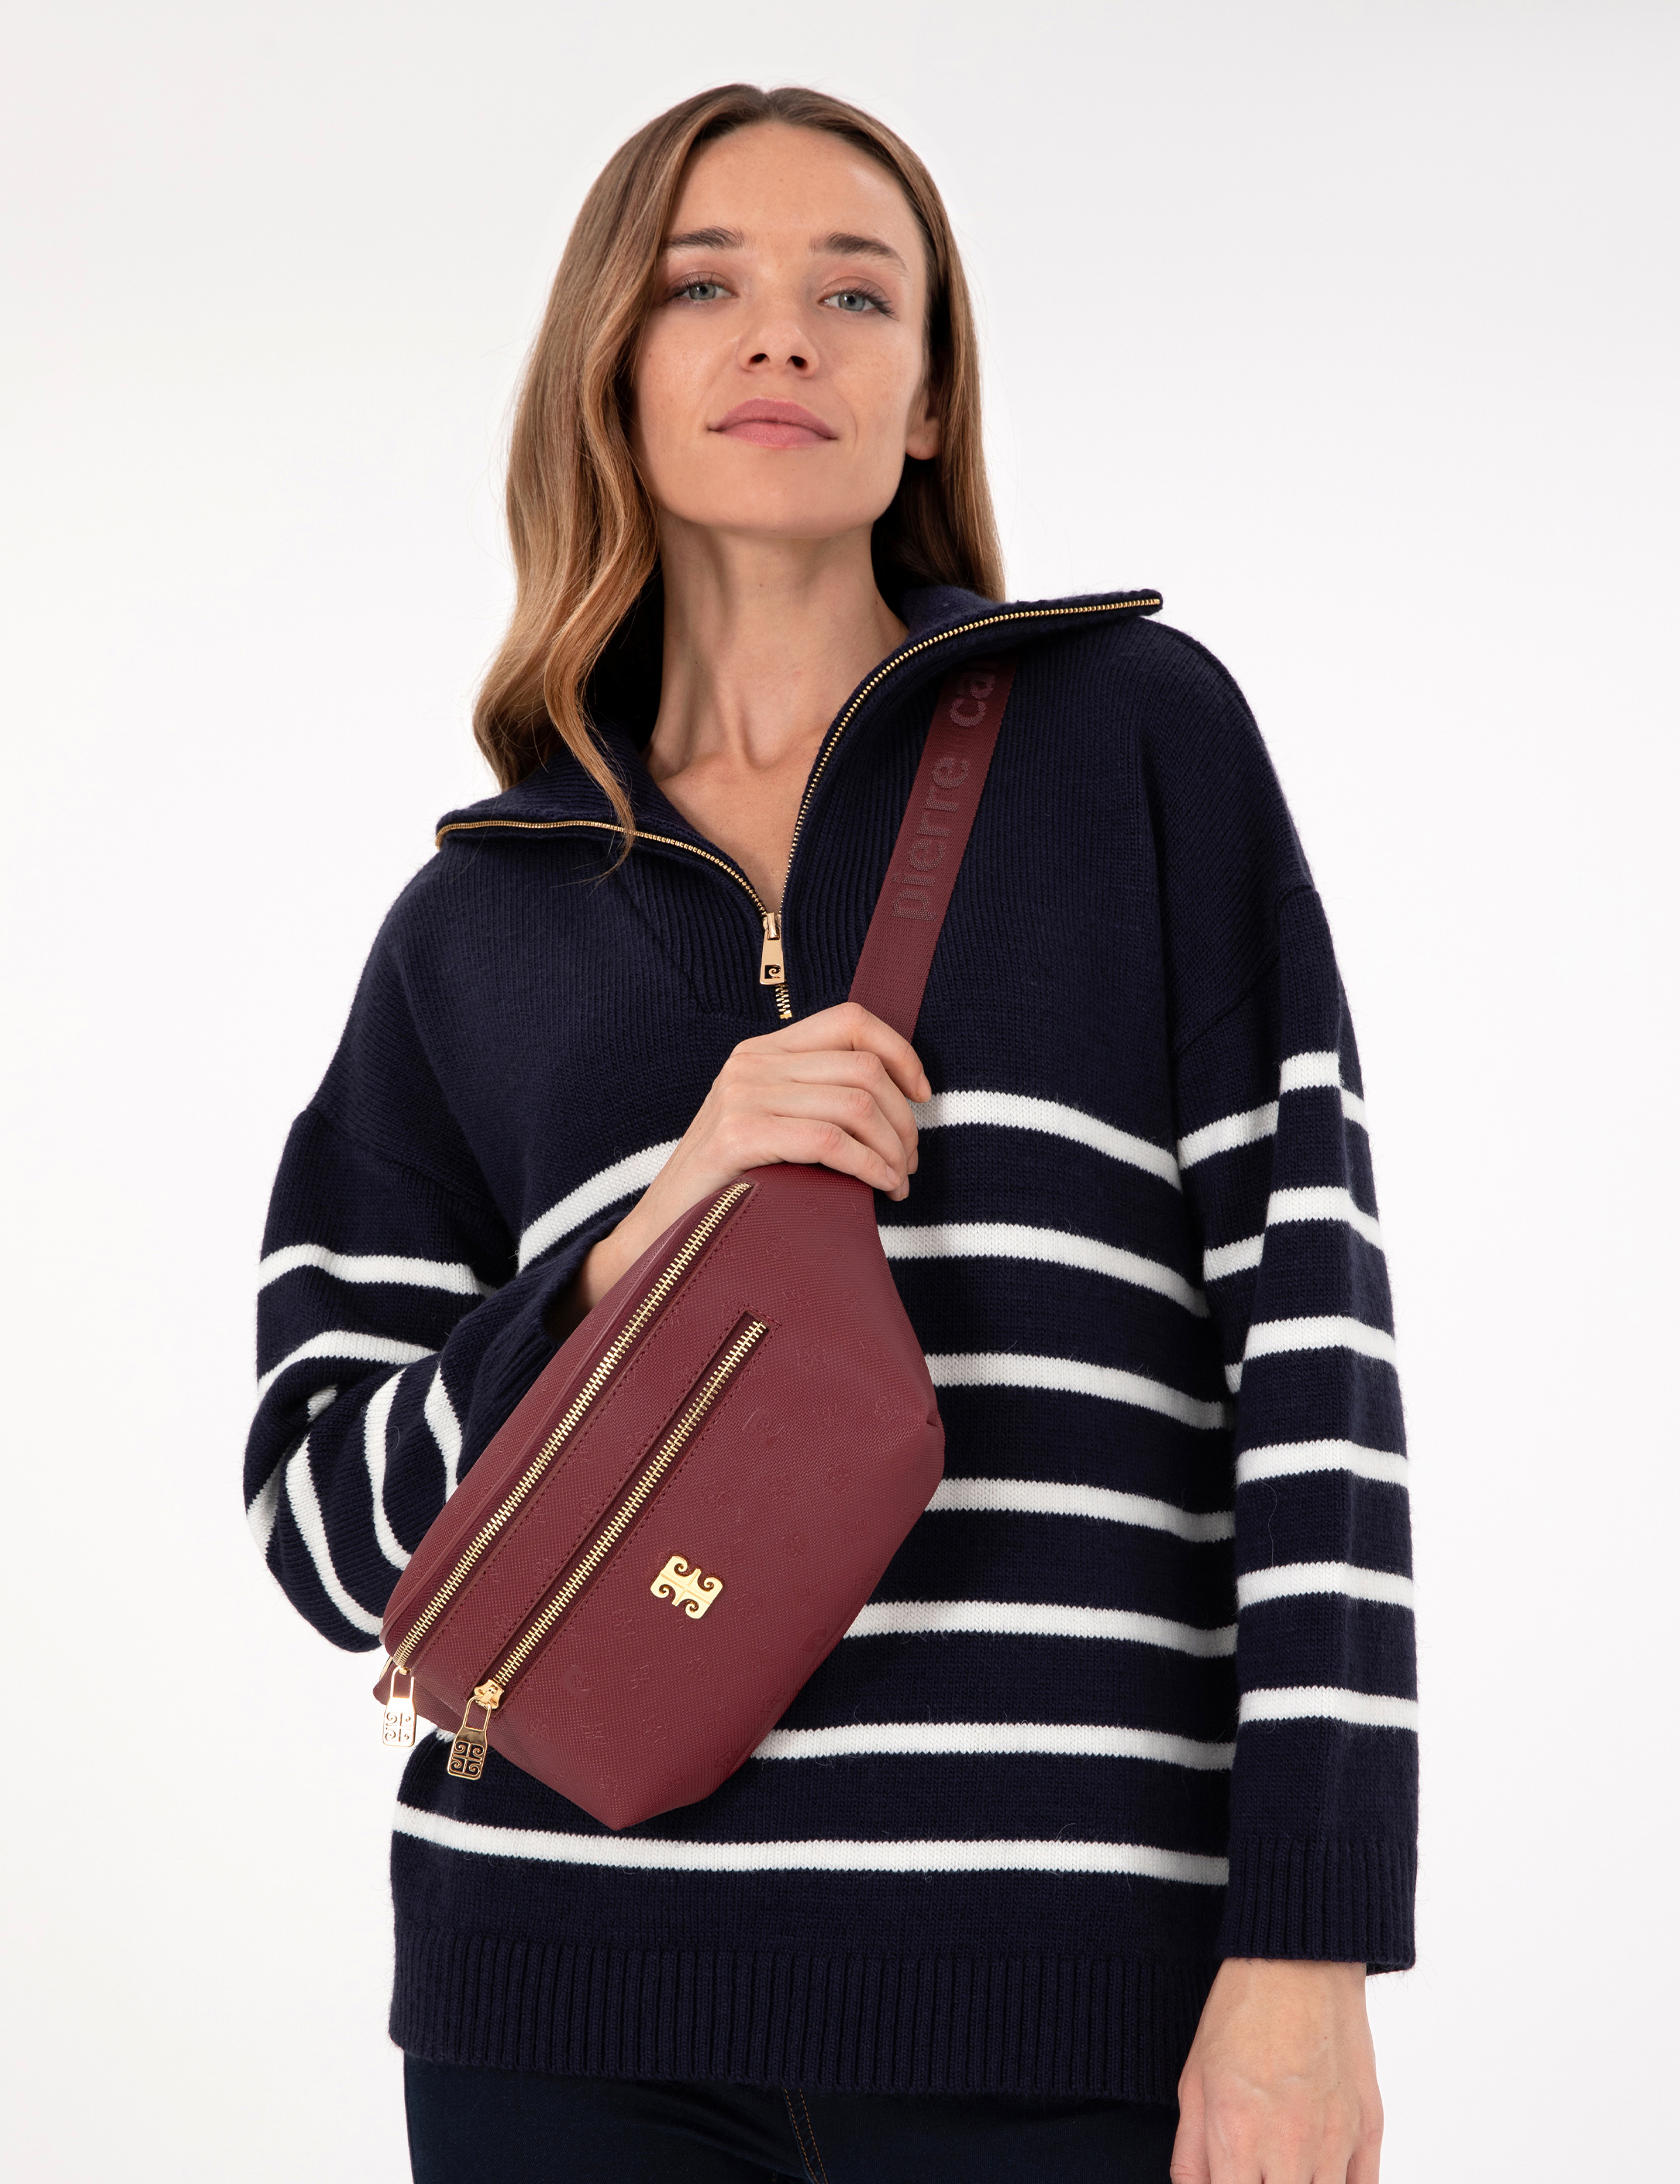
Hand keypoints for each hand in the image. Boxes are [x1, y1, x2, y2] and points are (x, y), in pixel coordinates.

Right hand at [546, 1002, 928, 1336]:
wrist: (662, 1236)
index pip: (850, 1020)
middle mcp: (750, 1063)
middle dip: (904, 1118)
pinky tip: (880, 1187)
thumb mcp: (771, 1126)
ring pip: (855, 1104)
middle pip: (863, 1068)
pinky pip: (830, 1142)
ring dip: (892, 1148)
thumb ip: (815, 1100)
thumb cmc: (731, 1188)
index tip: (922, 1094)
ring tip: (896, 1181)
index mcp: (761, 1052)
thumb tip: (899, 1099)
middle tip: (909, 1161)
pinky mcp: (738, 1136)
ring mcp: (741, 1096)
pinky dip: (870, 1166)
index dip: (900, 1051)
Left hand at [1171, 1960, 1381, 2182]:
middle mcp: (1289, 2147)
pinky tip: (1321, 2175)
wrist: (1299, 1960)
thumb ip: (1190, 2155)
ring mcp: (1335, 2141)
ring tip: (1284, 2170)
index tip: (1231, 2181)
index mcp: (1236, 2135)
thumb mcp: (1193, 2080)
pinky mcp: (1369, 2128)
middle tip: (1257, 2173)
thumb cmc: (1241, 2011)